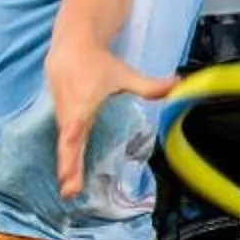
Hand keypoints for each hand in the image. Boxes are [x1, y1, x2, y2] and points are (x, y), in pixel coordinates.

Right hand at [47, 34, 175, 199]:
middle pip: (67, 144)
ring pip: (64, 146)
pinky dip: (66, 160)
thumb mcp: (124, 74)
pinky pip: (64, 143)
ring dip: (66, 169)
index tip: (69, 166)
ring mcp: (64, 117)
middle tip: (70, 191)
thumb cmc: (98, 63)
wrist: (71, 47)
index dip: (72, 146)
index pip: (76, 129)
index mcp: (84, 103)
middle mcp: (70, 112)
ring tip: (69, 192)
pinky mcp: (61, 120)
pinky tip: (68, 179)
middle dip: (68, 167)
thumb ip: (150, 85)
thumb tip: (178, 84)